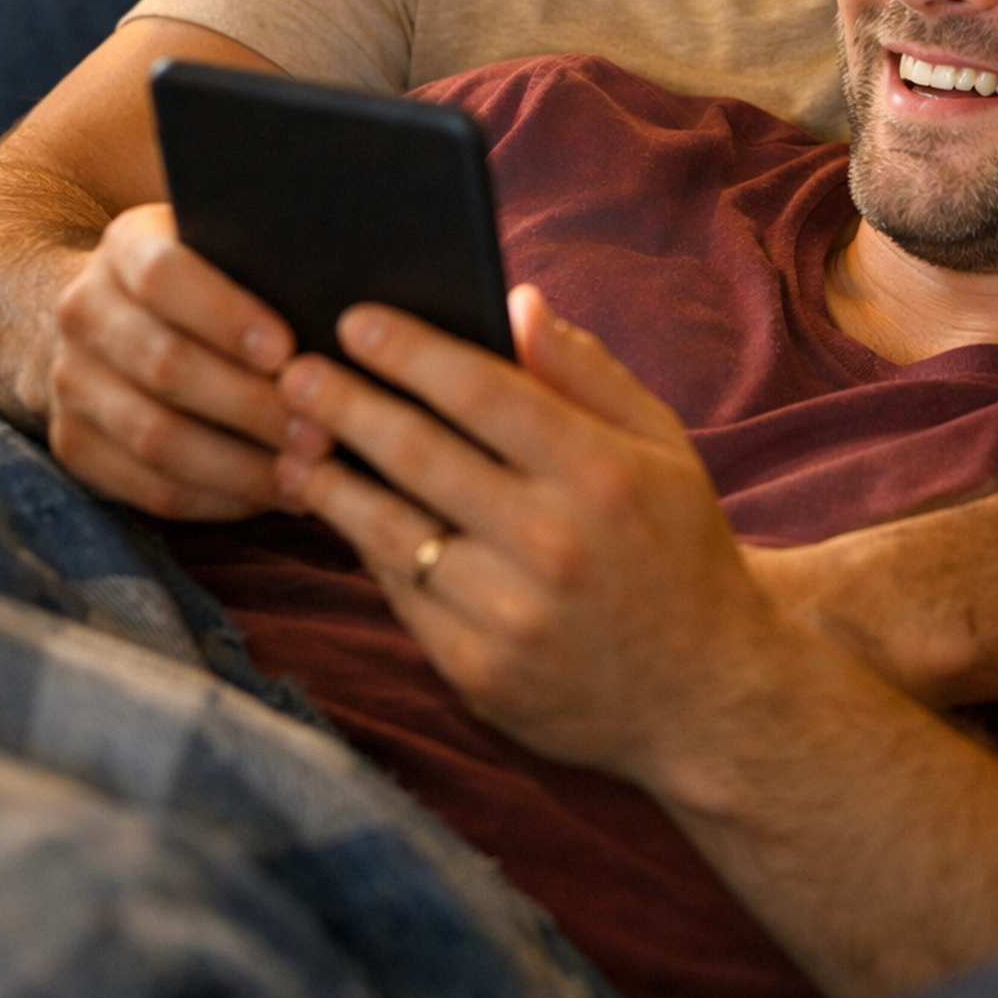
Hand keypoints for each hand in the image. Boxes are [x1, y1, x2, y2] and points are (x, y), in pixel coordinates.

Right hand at [49, 203, 296, 519]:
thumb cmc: (209, 278)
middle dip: (251, 405)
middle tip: (322, 431)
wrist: (112, 313)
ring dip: (240, 464)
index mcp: (126, 247)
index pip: (164, 276)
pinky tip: (273, 495)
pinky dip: (218, 498)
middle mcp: (85, 311)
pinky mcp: (75, 444)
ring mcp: (69, 382)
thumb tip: (350, 310)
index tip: (287, 350)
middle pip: (165, 364)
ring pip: (155, 436)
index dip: (227, 316)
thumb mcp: (227, 246)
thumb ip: (270, 263)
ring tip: (308, 473)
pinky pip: (148, 488)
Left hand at [275, 285, 795, 784]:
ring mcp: (511, 616)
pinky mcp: (479, 674)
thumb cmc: (679, 548)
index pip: (480, 391)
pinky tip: (343, 513)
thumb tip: (517, 300)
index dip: (408, 350)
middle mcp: (553, 543)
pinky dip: (366, 548)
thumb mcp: (661, 446)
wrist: (703, 696)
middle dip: (343, 403)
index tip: (354, 320)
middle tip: (294, 371)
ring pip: (391, 530)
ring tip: (295, 442)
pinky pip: (401, 595)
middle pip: (417, 454)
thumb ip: (586, 372)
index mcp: (600, 473)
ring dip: (330, 480)